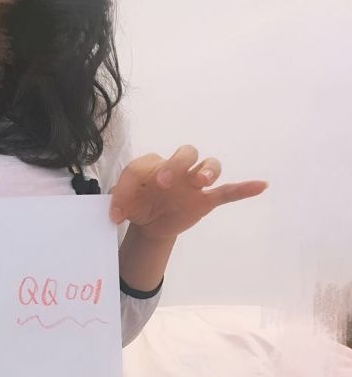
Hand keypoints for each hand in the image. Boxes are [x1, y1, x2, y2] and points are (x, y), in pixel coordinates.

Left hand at [109, 145, 268, 240]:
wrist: (151, 223)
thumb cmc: (137, 204)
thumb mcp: (122, 204)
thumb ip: (118, 202)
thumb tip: (115, 212)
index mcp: (153, 165)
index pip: (144, 166)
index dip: (128, 187)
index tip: (118, 212)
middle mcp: (177, 168)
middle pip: (186, 153)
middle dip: (176, 165)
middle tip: (164, 183)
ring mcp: (194, 182)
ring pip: (209, 165)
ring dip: (208, 169)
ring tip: (203, 180)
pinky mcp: (206, 199)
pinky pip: (228, 191)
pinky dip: (244, 188)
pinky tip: (261, 186)